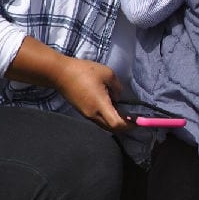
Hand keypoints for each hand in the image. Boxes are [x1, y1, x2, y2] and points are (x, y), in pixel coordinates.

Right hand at [5, 37, 131, 132]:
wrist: (59, 73)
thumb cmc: (84, 71)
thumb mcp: (107, 74)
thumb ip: (117, 87)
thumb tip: (119, 98)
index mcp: (100, 105)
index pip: (117, 123)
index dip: (129, 124)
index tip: (138, 120)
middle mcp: (93, 114)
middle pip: (112, 128)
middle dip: (125, 126)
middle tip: (134, 119)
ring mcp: (87, 114)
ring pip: (105, 125)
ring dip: (116, 122)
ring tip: (125, 113)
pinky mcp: (83, 112)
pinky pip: (99, 120)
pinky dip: (108, 118)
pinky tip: (113, 108)